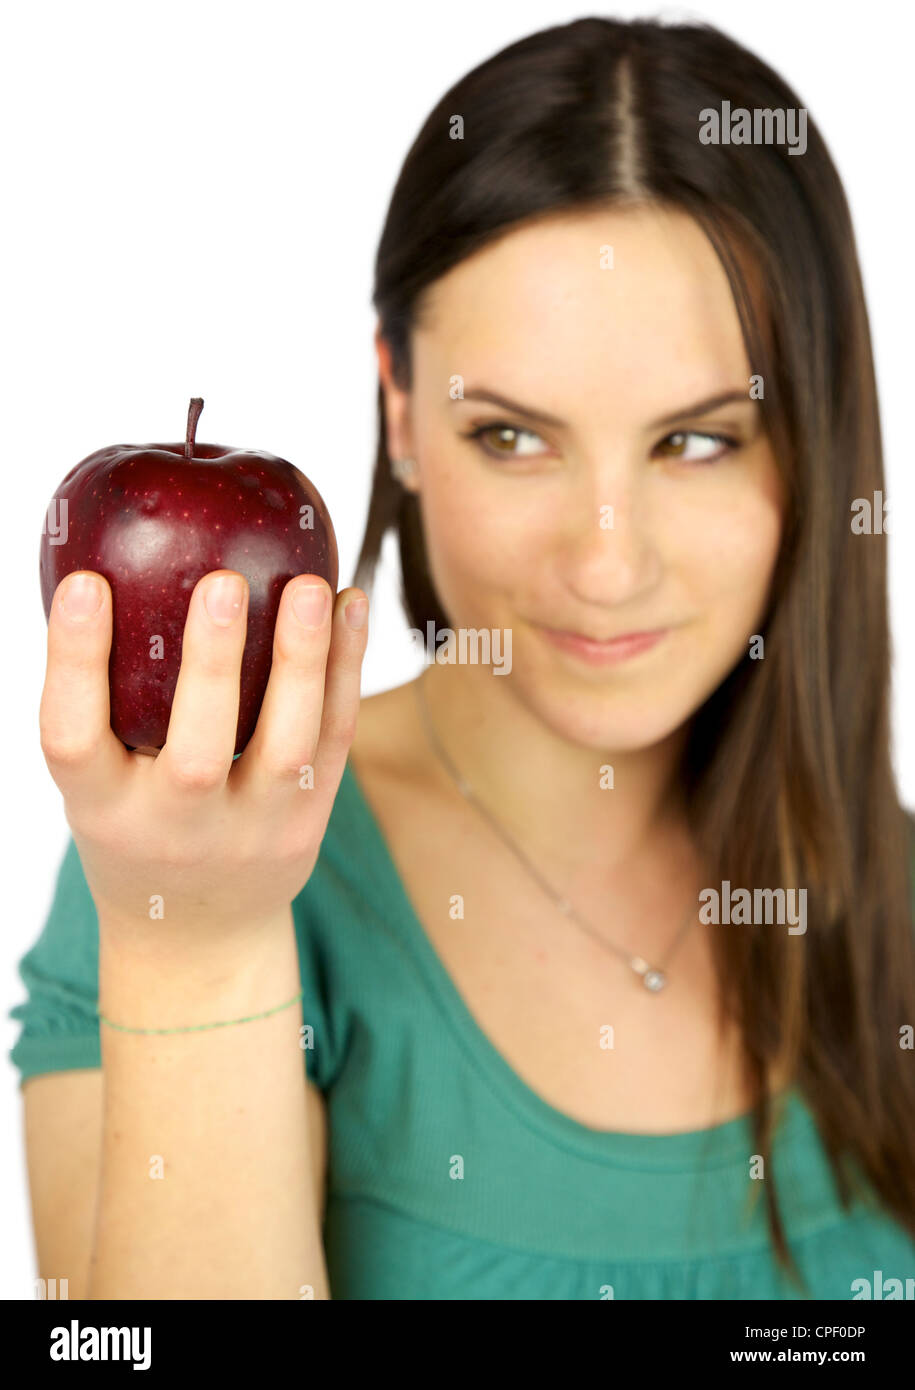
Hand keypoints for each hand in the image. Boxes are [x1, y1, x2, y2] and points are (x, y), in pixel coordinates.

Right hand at [38, 568, 368, 950]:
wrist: (199, 930)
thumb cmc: (136, 825)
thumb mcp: (99, 781)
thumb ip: (102, 700)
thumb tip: (108, 565)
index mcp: (100, 809)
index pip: (70, 738)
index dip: (73, 661)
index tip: (85, 585)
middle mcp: (175, 829)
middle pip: (196, 755)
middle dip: (212, 667)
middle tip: (223, 583)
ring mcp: (253, 831)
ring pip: (287, 748)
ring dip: (303, 662)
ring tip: (308, 585)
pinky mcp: (308, 820)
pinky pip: (334, 740)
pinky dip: (345, 670)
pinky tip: (350, 604)